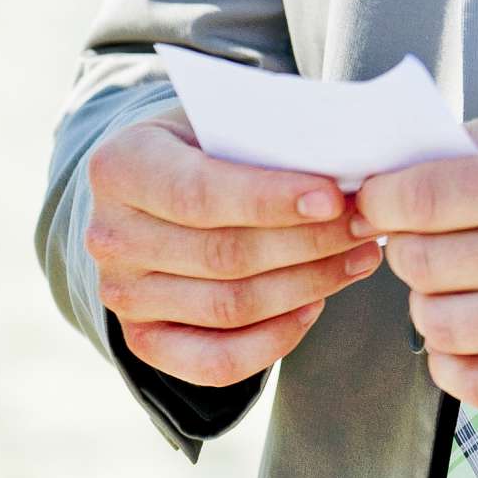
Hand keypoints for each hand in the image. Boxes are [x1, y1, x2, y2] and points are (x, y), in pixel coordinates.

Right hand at [85, 110, 383, 386]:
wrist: (154, 179)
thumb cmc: (203, 138)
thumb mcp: (220, 116)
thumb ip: (265, 134)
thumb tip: (341, 158)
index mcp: (120, 166)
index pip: (200, 194)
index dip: (270, 200)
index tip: (333, 196)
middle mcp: (110, 236)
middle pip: (222, 255)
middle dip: (307, 242)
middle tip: (367, 222)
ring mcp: (122, 295)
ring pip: (228, 307)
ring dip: (307, 284)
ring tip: (360, 256)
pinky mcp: (143, 339)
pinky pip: (215, 361)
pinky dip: (273, 340)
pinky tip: (316, 305)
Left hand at [355, 111, 477, 411]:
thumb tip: (412, 159)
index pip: (427, 197)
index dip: (382, 198)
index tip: (373, 198)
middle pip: (426, 263)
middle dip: (403, 247)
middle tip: (414, 237)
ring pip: (444, 326)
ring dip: (425, 304)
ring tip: (443, 284)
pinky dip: (451, 364)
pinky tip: (458, 337)